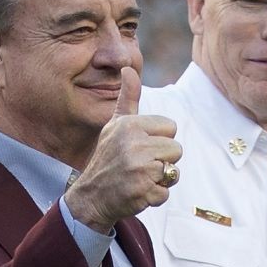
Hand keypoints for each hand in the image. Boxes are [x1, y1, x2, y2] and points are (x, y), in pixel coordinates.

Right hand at [63, 69, 180, 231]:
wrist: (91, 196)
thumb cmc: (108, 157)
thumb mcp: (115, 125)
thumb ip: (128, 98)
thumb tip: (128, 68)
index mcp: (130, 125)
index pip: (171, 128)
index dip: (159, 140)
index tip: (139, 147)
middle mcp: (134, 144)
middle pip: (176, 150)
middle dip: (162, 160)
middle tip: (139, 166)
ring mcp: (139, 169)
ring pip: (173, 172)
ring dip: (160, 179)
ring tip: (139, 178)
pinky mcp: (143, 191)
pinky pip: (165, 193)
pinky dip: (154, 197)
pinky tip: (136, 193)